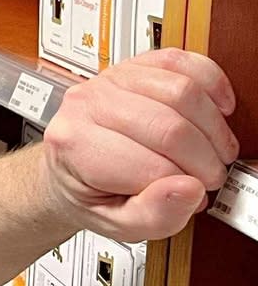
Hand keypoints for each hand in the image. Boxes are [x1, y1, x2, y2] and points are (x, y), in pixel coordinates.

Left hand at [41, 48, 238, 241]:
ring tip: (213, 150)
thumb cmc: (90, 193)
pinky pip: (181, 60)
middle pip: (171, 127)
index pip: (152, 165)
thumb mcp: (114, 225)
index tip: (195, 194)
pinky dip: (211, 83)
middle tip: (210, 175)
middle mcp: (87, 104)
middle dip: (205, 159)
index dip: (187, 185)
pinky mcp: (133, 65)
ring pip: (183, 92)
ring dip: (212, 127)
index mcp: (76, 145)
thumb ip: (152, 217)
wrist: (68, 168)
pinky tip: (216, 109)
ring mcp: (110, 80)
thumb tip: (188, 190)